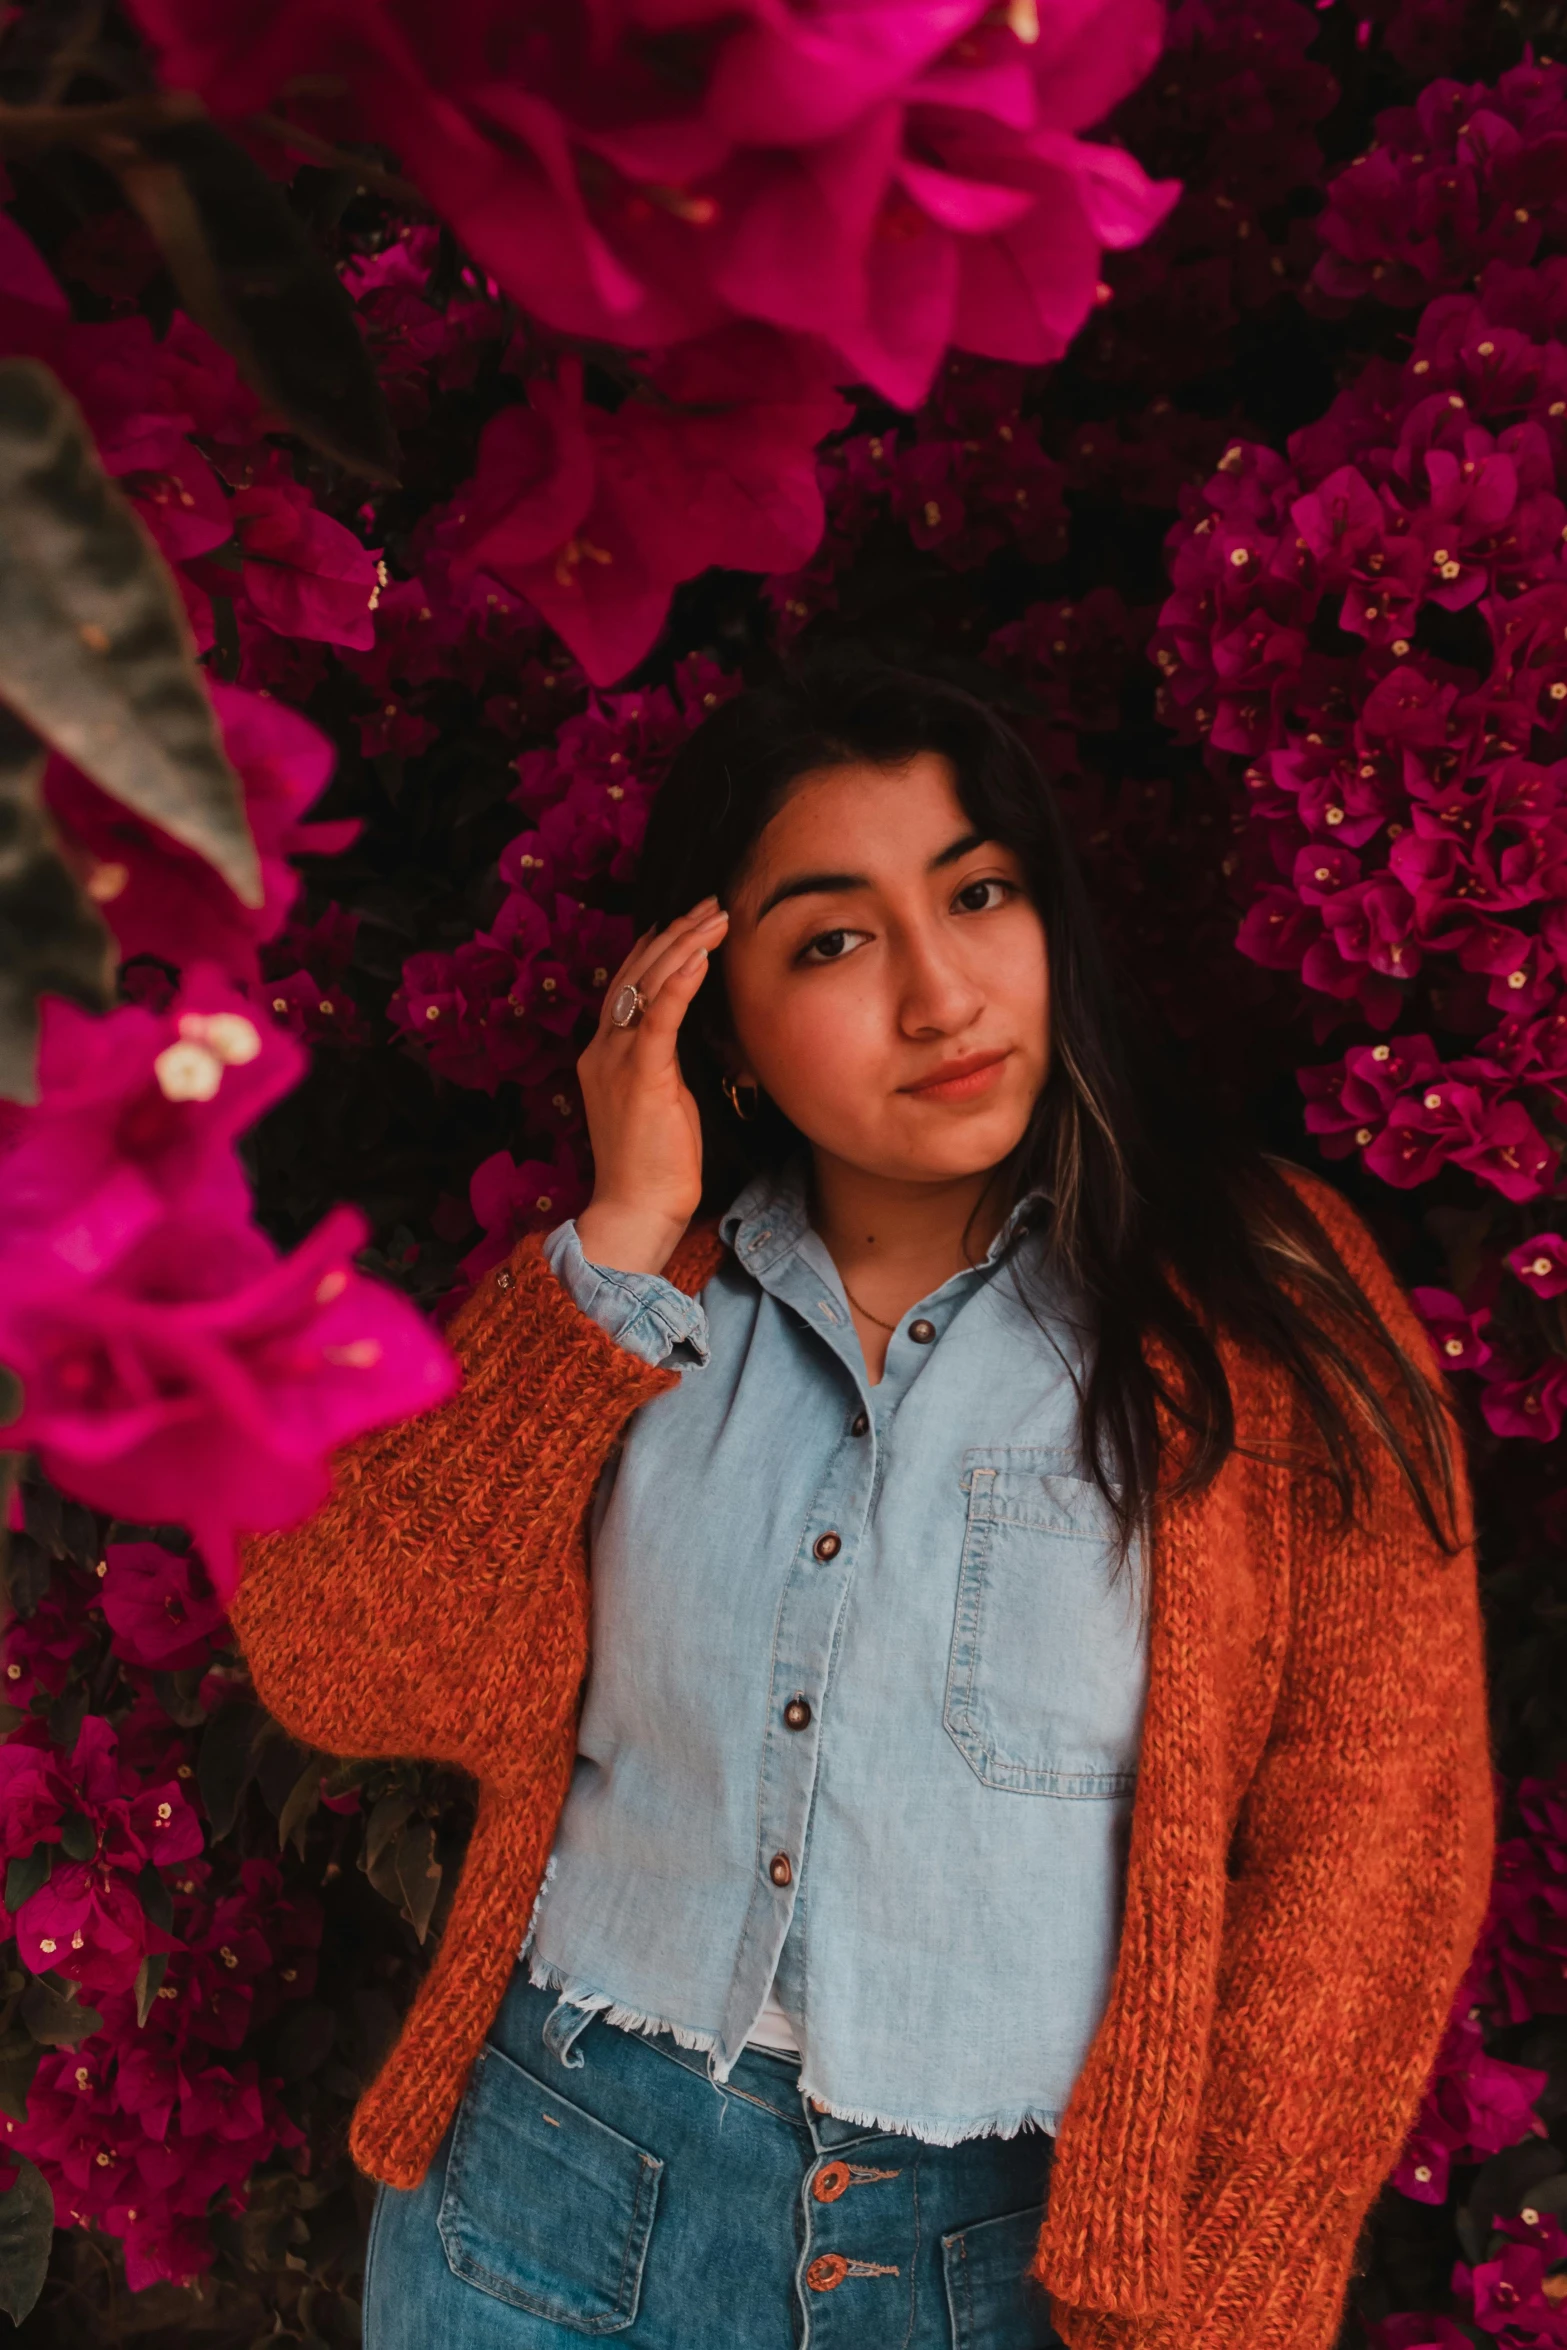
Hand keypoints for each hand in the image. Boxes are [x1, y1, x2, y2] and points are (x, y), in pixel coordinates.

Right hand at [574, 899, 729, 1274]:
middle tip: (709, 903)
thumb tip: (692, 1038)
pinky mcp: (641, 1077)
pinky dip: (679, 982)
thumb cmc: (654, 1166)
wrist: (634, 1211)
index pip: (627, 986)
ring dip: (684, 945)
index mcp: (603, 1056)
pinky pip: (659, 1018)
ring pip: (647, 985)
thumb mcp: (661, 1102)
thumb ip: (665, 1064)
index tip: (685, 922)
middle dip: (675, 933)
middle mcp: (603, 1050)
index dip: (656, 950)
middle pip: (635, 973)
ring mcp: (617, 1061)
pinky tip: (700, 955)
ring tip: (716, 916)